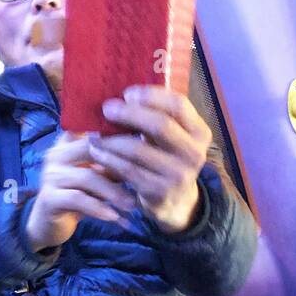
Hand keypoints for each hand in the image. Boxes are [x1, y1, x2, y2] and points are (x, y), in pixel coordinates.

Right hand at [25, 131, 138, 252]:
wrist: (49, 223)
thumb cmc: (77, 195)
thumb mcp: (96, 174)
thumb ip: (113, 161)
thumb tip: (145, 148)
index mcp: (68, 142)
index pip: (94, 130)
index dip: (118, 134)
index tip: (143, 144)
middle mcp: (56, 154)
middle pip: (92, 149)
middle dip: (120, 163)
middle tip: (142, 177)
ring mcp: (51, 175)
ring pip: (87, 177)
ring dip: (113, 192)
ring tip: (131, 204)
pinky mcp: (49, 198)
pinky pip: (78, 199)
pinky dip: (99, 208)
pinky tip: (114, 217)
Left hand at [89, 88, 211, 234]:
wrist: (175, 202)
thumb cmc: (168, 160)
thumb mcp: (174, 138)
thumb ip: (160, 117)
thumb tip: (125, 94)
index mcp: (200, 133)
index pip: (179, 105)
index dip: (151, 96)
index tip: (128, 93)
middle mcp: (194, 154)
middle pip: (160, 125)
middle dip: (129, 114)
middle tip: (106, 108)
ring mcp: (178, 175)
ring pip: (138, 150)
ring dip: (112, 139)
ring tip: (95, 132)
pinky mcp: (159, 192)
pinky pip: (128, 170)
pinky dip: (109, 159)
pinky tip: (97, 152)